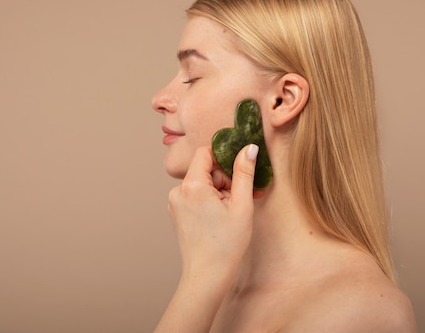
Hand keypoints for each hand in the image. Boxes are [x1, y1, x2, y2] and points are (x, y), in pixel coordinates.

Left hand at [167, 144, 258, 277]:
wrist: (207, 276)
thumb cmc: (226, 244)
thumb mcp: (242, 205)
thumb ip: (244, 172)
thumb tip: (250, 148)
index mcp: (192, 185)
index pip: (206, 152)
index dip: (224, 159)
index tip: (239, 174)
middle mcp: (178, 191)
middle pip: (205, 168)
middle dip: (225, 179)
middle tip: (242, 197)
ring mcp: (174, 202)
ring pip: (201, 182)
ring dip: (219, 190)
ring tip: (232, 211)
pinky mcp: (176, 212)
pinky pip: (195, 195)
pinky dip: (209, 200)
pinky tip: (221, 216)